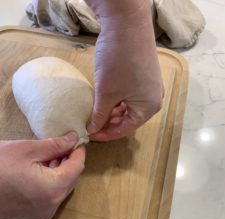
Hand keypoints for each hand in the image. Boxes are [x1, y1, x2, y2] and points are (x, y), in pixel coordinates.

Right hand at [0, 132, 84, 218]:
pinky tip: (43, 168)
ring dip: (60, 171)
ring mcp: (44, 212)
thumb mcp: (28, 149)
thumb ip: (55, 145)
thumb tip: (73, 139)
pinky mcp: (35, 214)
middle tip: (62, 144)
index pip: (77, 167)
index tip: (76, 139)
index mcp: (54, 189)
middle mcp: (53, 205)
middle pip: (72, 179)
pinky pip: (52, 195)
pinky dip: (52, 181)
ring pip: (62, 187)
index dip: (78, 151)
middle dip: (69, 161)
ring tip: (51, 154)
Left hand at [86, 0, 163, 140]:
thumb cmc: (118, 61)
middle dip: (108, 122)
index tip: (89, 135)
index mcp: (149, 108)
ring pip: (128, 107)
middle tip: (90, 124)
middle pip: (128, 119)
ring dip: (111, 111)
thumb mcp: (106, 93)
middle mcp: (154, 100)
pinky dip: (116, 99)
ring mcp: (150, 87)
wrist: (127, 22)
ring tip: (94, 112)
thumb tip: (91, 130)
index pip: (125, 129)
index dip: (105, 134)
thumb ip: (99, 115)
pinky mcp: (144, 75)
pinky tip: (103, 99)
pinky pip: (129, 95)